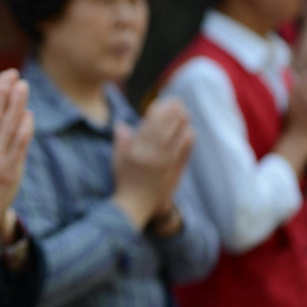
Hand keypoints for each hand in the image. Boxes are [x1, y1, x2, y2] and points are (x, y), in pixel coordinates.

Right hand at [111, 98, 193, 229]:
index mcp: (137, 150)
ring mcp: (167, 162)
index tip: (160, 102)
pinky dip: (188, 137)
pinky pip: (186, 149)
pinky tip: (189, 130)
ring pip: (179, 135)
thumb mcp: (117, 160)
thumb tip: (121, 124)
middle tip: (177, 101)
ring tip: (184, 112)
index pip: (151, 124)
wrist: (137, 205)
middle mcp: (153, 154)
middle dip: (173, 111)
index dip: (158, 110)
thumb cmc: (125, 181)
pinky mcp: (176, 170)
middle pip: (168, 126)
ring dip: (183, 121)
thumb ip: (121, 141)